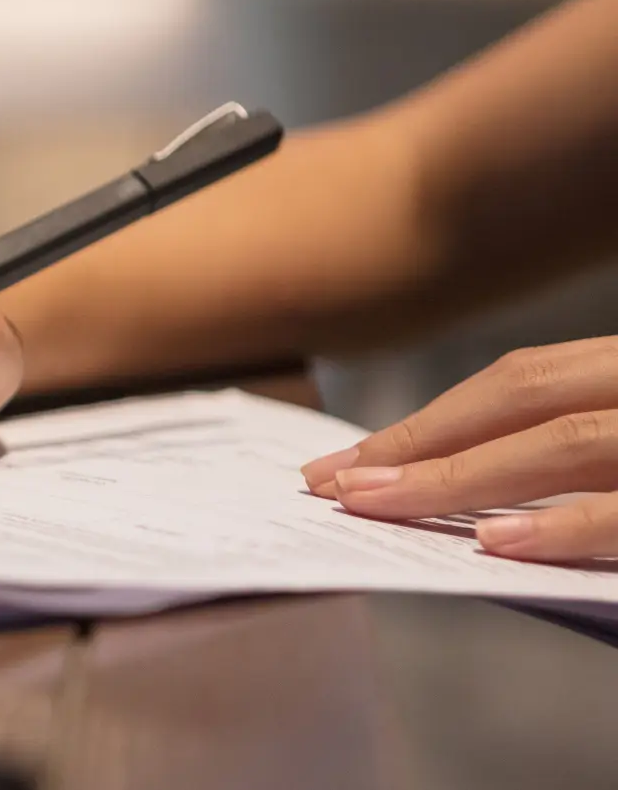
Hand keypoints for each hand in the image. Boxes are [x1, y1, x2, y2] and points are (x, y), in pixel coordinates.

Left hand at [301, 338, 617, 561]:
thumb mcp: (616, 446)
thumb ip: (569, 457)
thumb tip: (459, 493)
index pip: (520, 383)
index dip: (429, 421)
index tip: (346, 463)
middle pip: (522, 398)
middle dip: (418, 442)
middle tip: (332, 485)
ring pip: (563, 441)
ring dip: (460, 475)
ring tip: (377, 504)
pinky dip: (559, 524)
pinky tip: (491, 539)